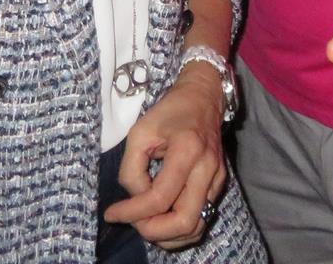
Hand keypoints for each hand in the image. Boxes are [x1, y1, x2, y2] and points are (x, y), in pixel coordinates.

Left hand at [101, 66, 228, 249]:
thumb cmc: (169, 112)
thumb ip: (132, 169)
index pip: (160, 197)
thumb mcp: (139, 133)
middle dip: (153, 231)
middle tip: (133, 222)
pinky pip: (201, 218)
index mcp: (187, 150)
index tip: (112, 214)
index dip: (133, 212)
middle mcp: (207, 168)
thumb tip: (135, 199)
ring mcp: (217, 178)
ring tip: (146, 223)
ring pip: (196, 227)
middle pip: (184, 221)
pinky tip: (162, 219)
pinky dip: (179, 228)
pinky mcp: (220, 184)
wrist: (203, 98)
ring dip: (168, 235)